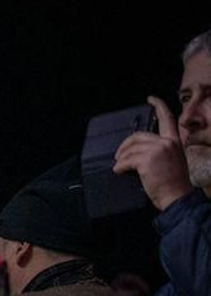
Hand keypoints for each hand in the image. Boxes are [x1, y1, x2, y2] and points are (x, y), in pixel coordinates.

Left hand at [114, 97, 193, 211]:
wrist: (177, 196)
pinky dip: (119, 166)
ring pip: (130, 149)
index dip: (159, 106)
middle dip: (124, 145)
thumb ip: (161, 151)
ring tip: (119, 167)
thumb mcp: (173, 161)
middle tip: (118, 156)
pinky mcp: (147, 160)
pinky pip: (126, 160)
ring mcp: (157, 150)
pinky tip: (119, 171)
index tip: (151, 99)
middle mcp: (167, 142)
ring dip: (121, 159)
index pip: (168, 119)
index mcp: (175, 141)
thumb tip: (138, 151)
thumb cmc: (174, 184)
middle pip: (139, 136)